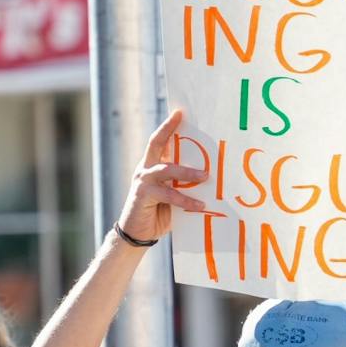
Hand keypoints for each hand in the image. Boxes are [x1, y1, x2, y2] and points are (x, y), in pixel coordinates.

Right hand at [116, 110, 206, 242]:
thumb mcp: (172, 195)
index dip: (168, 126)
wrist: (137, 234)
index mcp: (152, 165)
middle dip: (169, 129)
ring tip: (205, 176)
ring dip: (187, 173)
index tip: (179, 113)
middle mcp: (145, 169)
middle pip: (156, 143)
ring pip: (166, 169)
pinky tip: (199, 205)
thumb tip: (208, 178)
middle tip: (182, 119)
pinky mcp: (143, 194)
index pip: (160, 141)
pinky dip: (185, 199)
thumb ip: (182, 184)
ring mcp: (142, 180)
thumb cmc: (158, 213)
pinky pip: (168, 194)